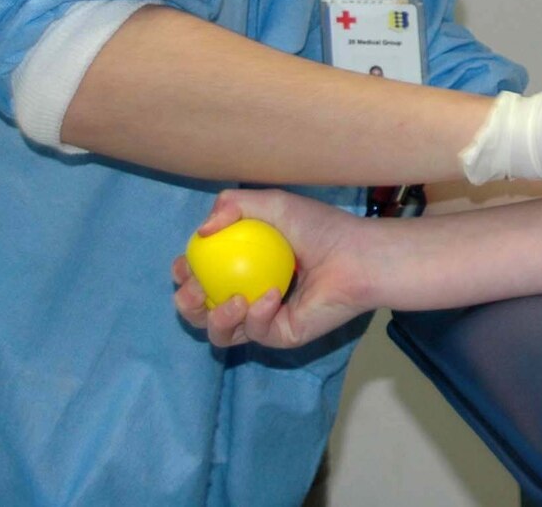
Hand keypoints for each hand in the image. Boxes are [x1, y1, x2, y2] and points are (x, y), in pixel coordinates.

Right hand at [172, 189, 373, 349]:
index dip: (185, 275)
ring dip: (216, 318)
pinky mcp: (281, 336)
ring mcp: (264, 319)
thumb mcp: (274, 205)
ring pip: (221, 333)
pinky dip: (257, 315)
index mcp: (244, 267)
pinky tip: (271, 296)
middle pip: (201, 311)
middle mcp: (249, 294)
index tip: (184, 265)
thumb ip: (234, 206)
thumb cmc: (320, 228)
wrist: (356, 255)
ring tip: (233, 299)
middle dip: (187, 304)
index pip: (202, 277)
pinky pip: (256, 333)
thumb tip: (202, 230)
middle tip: (196, 289)